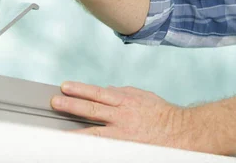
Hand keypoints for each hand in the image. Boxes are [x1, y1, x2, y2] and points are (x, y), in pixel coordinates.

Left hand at [51, 82, 193, 149]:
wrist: (181, 133)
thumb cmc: (163, 114)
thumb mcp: (143, 96)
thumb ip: (124, 93)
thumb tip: (107, 90)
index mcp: (126, 101)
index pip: (98, 93)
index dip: (80, 89)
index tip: (65, 87)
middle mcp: (122, 117)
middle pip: (92, 110)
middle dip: (71, 105)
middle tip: (54, 102)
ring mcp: (122, 135)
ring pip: (93, 133)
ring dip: (74, 132)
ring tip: (56, 132)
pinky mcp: (124, 148)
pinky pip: (103, 148)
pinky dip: (89, 148)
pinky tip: (75, 149)